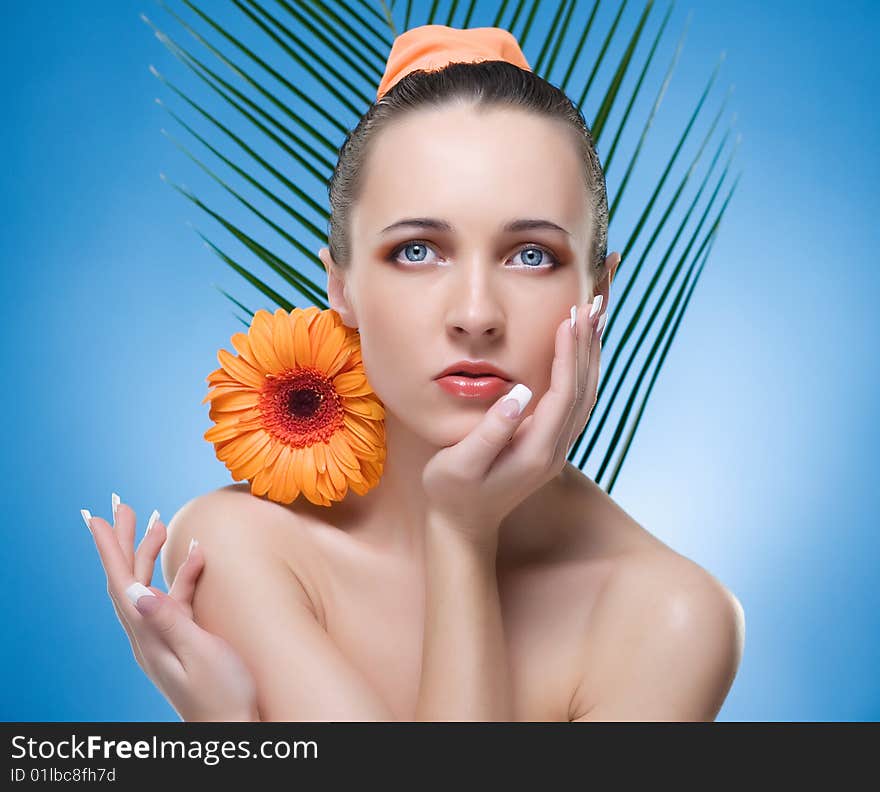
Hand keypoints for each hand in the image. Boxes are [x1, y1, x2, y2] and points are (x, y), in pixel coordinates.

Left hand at [83, 496, 257, 721]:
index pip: (120, 582)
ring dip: (150, 552)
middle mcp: (148, 634)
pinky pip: (175, 597)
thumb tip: (136, 590)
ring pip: (149, 585)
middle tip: (122, 505)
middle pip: (128, 578)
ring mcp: (163, 636)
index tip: (96, 517)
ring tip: (157, 521)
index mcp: (148, 636)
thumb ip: (170, 620)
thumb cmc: (223, 694)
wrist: (232, 726)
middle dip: (125, 540)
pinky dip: (183, 573)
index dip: (108, 547)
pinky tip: (198, 557)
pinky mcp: (181, 638)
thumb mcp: (199, 654)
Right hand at [421, 294, 605, 547]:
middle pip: (584, 391)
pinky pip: (576, 403)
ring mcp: (555, 449)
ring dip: (590, 357)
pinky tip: (578, 353)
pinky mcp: (548, 446)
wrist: (463, 527)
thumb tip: (518, 393)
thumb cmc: (453, 494)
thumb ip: (491, 432)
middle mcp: (555, 450)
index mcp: (537, 451)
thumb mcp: (460, 465)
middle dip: (588, 347)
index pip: (563, 394)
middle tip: (593, 304)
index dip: (569, 354)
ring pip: (585, 396)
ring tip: (594, 320)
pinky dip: (582, 372)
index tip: (571, 318)